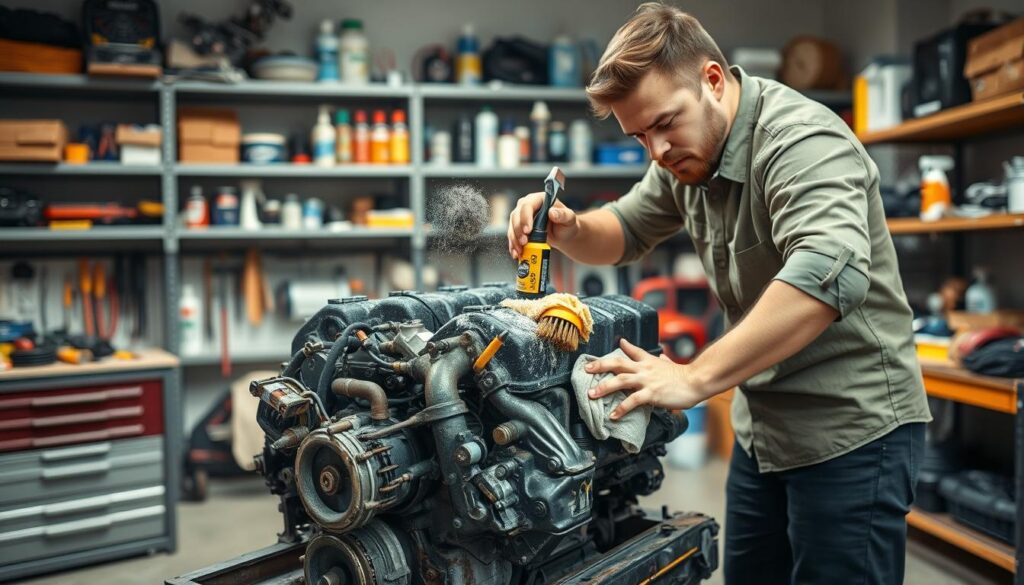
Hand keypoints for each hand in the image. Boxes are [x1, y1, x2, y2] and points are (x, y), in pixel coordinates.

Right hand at [507, 192, 579, 259]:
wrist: (562, 234)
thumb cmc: (566, 224)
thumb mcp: (569, 218)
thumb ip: (563, 215)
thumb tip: (552, 213)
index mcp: (539, 199)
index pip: (527, 205)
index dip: (525, 218)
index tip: (528, 231)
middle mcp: (527, 206)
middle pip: (516, 216)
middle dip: (518, 231)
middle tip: (524, 242)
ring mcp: (521, 217)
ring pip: (512, 226)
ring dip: (514, 240)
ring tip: (520, 251)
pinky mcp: (518, 228)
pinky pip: (512, 236)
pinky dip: (513, 245)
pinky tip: (516, 254)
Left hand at [586, 338, 704, 418]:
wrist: (696, 381)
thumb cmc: (684, 376)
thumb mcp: (670, 364)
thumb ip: (663, 360)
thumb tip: (663, 355)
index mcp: (649, 361)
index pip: (631, 350)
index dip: (620, 347)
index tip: (609, 346)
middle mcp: (644, 368)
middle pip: (617, 363)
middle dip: (600, 365)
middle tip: (586, 369)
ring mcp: (647, 380)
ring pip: (620, 380)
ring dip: (604, 387)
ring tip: (592, 395)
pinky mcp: (651, 394)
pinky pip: (632, 401)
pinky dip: (621, 408)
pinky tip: (613, 415)